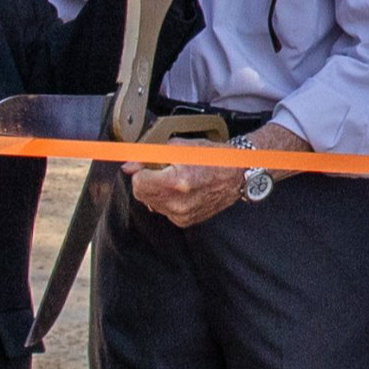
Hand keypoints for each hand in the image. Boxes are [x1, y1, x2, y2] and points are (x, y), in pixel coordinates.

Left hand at [129, 120, 302, 229]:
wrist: (239, 174)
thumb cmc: (215, 157)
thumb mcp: (181, 147)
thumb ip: (151, 156)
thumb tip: (129, 166)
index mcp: (176, 182)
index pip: (139, 182)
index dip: (142, 171)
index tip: (148, 165)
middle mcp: (178, 203)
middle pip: (143, 195)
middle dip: (147, 181)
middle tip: (163, 170)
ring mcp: (182, 214)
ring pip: (151, 204)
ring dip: (156, 191)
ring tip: (175, 180)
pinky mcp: (186, 221)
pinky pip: (164, 211)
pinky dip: (168, 201)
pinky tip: (181, 191)